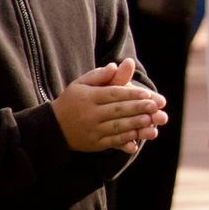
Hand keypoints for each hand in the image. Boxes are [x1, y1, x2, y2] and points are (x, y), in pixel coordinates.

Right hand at [52, 59, 166, 154]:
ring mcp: (92, 130)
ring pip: (116, 127)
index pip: (112, 94)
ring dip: (135, 125)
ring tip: (151, 121)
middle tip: (155, 106)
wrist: (53, 127)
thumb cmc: (72, 101)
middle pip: (117, 110)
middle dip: (137, 108)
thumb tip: (115, 65)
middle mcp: (90, 114)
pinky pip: (112, 142)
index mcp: (88, 97)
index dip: (130, 94)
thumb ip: (99, 75)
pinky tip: (138, 139)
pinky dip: (126, 141)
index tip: (147, 93)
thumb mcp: (80, 84)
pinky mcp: (94, 144)